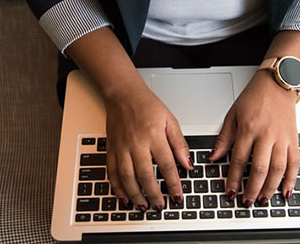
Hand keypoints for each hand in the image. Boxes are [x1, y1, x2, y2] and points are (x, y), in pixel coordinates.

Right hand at [104, 80, 192, 211]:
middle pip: (145, 175)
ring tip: (143, 206)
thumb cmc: (147, 105)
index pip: (166, 165)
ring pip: (127, 177)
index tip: (178, 196)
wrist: (123, 94)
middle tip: (160, 207)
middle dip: (153, 194)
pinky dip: (117, 187)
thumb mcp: (170, 120)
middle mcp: (137, 143)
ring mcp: (122, 147)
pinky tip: (124, 197)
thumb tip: (188, 164)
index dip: (173, 184)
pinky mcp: (111, 149)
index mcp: (154, 136)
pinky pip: (112, 172)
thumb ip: (179, 144)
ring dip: (135, 195)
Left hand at [208, 70, 299, 206]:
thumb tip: (213, 157)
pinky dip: (292, 179)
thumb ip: (224, 138)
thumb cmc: (255, 97)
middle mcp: (266, 135)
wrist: (278, 83)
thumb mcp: (233, 114)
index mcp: (249, 129)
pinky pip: (295, 163)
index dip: (234, 179)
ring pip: (278, 169)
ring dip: (270, 188)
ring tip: (263, 200)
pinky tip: (286, 191)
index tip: (230, 191)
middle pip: (259, 168)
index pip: (239, 160)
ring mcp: (282, 138)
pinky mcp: (293, 139)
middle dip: (252, 189)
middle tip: (246, 201)